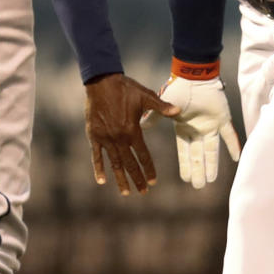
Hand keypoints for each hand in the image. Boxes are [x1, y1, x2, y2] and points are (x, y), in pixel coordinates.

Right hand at [84, 73, 179, 195]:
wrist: (101, 81)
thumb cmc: (126, 88)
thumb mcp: (146, 96)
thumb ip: (161, 106)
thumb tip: (178, 111)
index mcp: (132, 131)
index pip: (143, 155)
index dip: (149, 169)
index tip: (153, 181)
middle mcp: (119, 138)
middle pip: (129, 163)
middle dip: (137, 179)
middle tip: (143, 192)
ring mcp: (106, 138)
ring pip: (114, 163)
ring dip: (120, 179)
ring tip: (125, 192)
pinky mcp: (94, 136)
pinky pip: (96, 156)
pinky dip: (98, 168)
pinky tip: (101, 181)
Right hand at [144, 73, 240, 188]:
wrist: (194, 76)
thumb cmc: (179, 89)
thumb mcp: (165, 106)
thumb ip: (154, 117)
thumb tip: (141, 125)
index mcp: (184, 128)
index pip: (184, 151)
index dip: (185, 165)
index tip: (185, 179)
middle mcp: (198, 130)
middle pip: (197, 154)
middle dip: (198, 170)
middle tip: (198, 186)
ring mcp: (211, 125)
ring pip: (212, 149)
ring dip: (212, 164)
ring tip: (211, 180)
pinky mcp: (223, 119)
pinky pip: (230, 134)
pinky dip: (234, 145)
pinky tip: (237, 158)